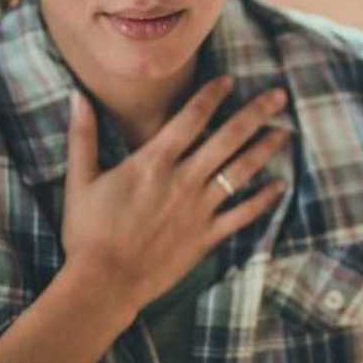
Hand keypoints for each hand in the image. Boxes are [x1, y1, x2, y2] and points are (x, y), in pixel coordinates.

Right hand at [60, 77, 289, 316]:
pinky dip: (263, 200)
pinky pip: (242, 215)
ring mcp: (199, 209)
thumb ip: (83, 136)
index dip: (213, 95)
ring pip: (241, 171)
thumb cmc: (87, 232)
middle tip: (278, 95)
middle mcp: (183, 180)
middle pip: (227, 138)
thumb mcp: (80, 180)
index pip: (191, 117)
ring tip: (285, 131)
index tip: (230, 80)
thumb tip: (77, 96)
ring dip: (265, 149)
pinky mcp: (207, 237)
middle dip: (256, 113)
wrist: (104, 281)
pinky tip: (280, 186)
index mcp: (153, 161)